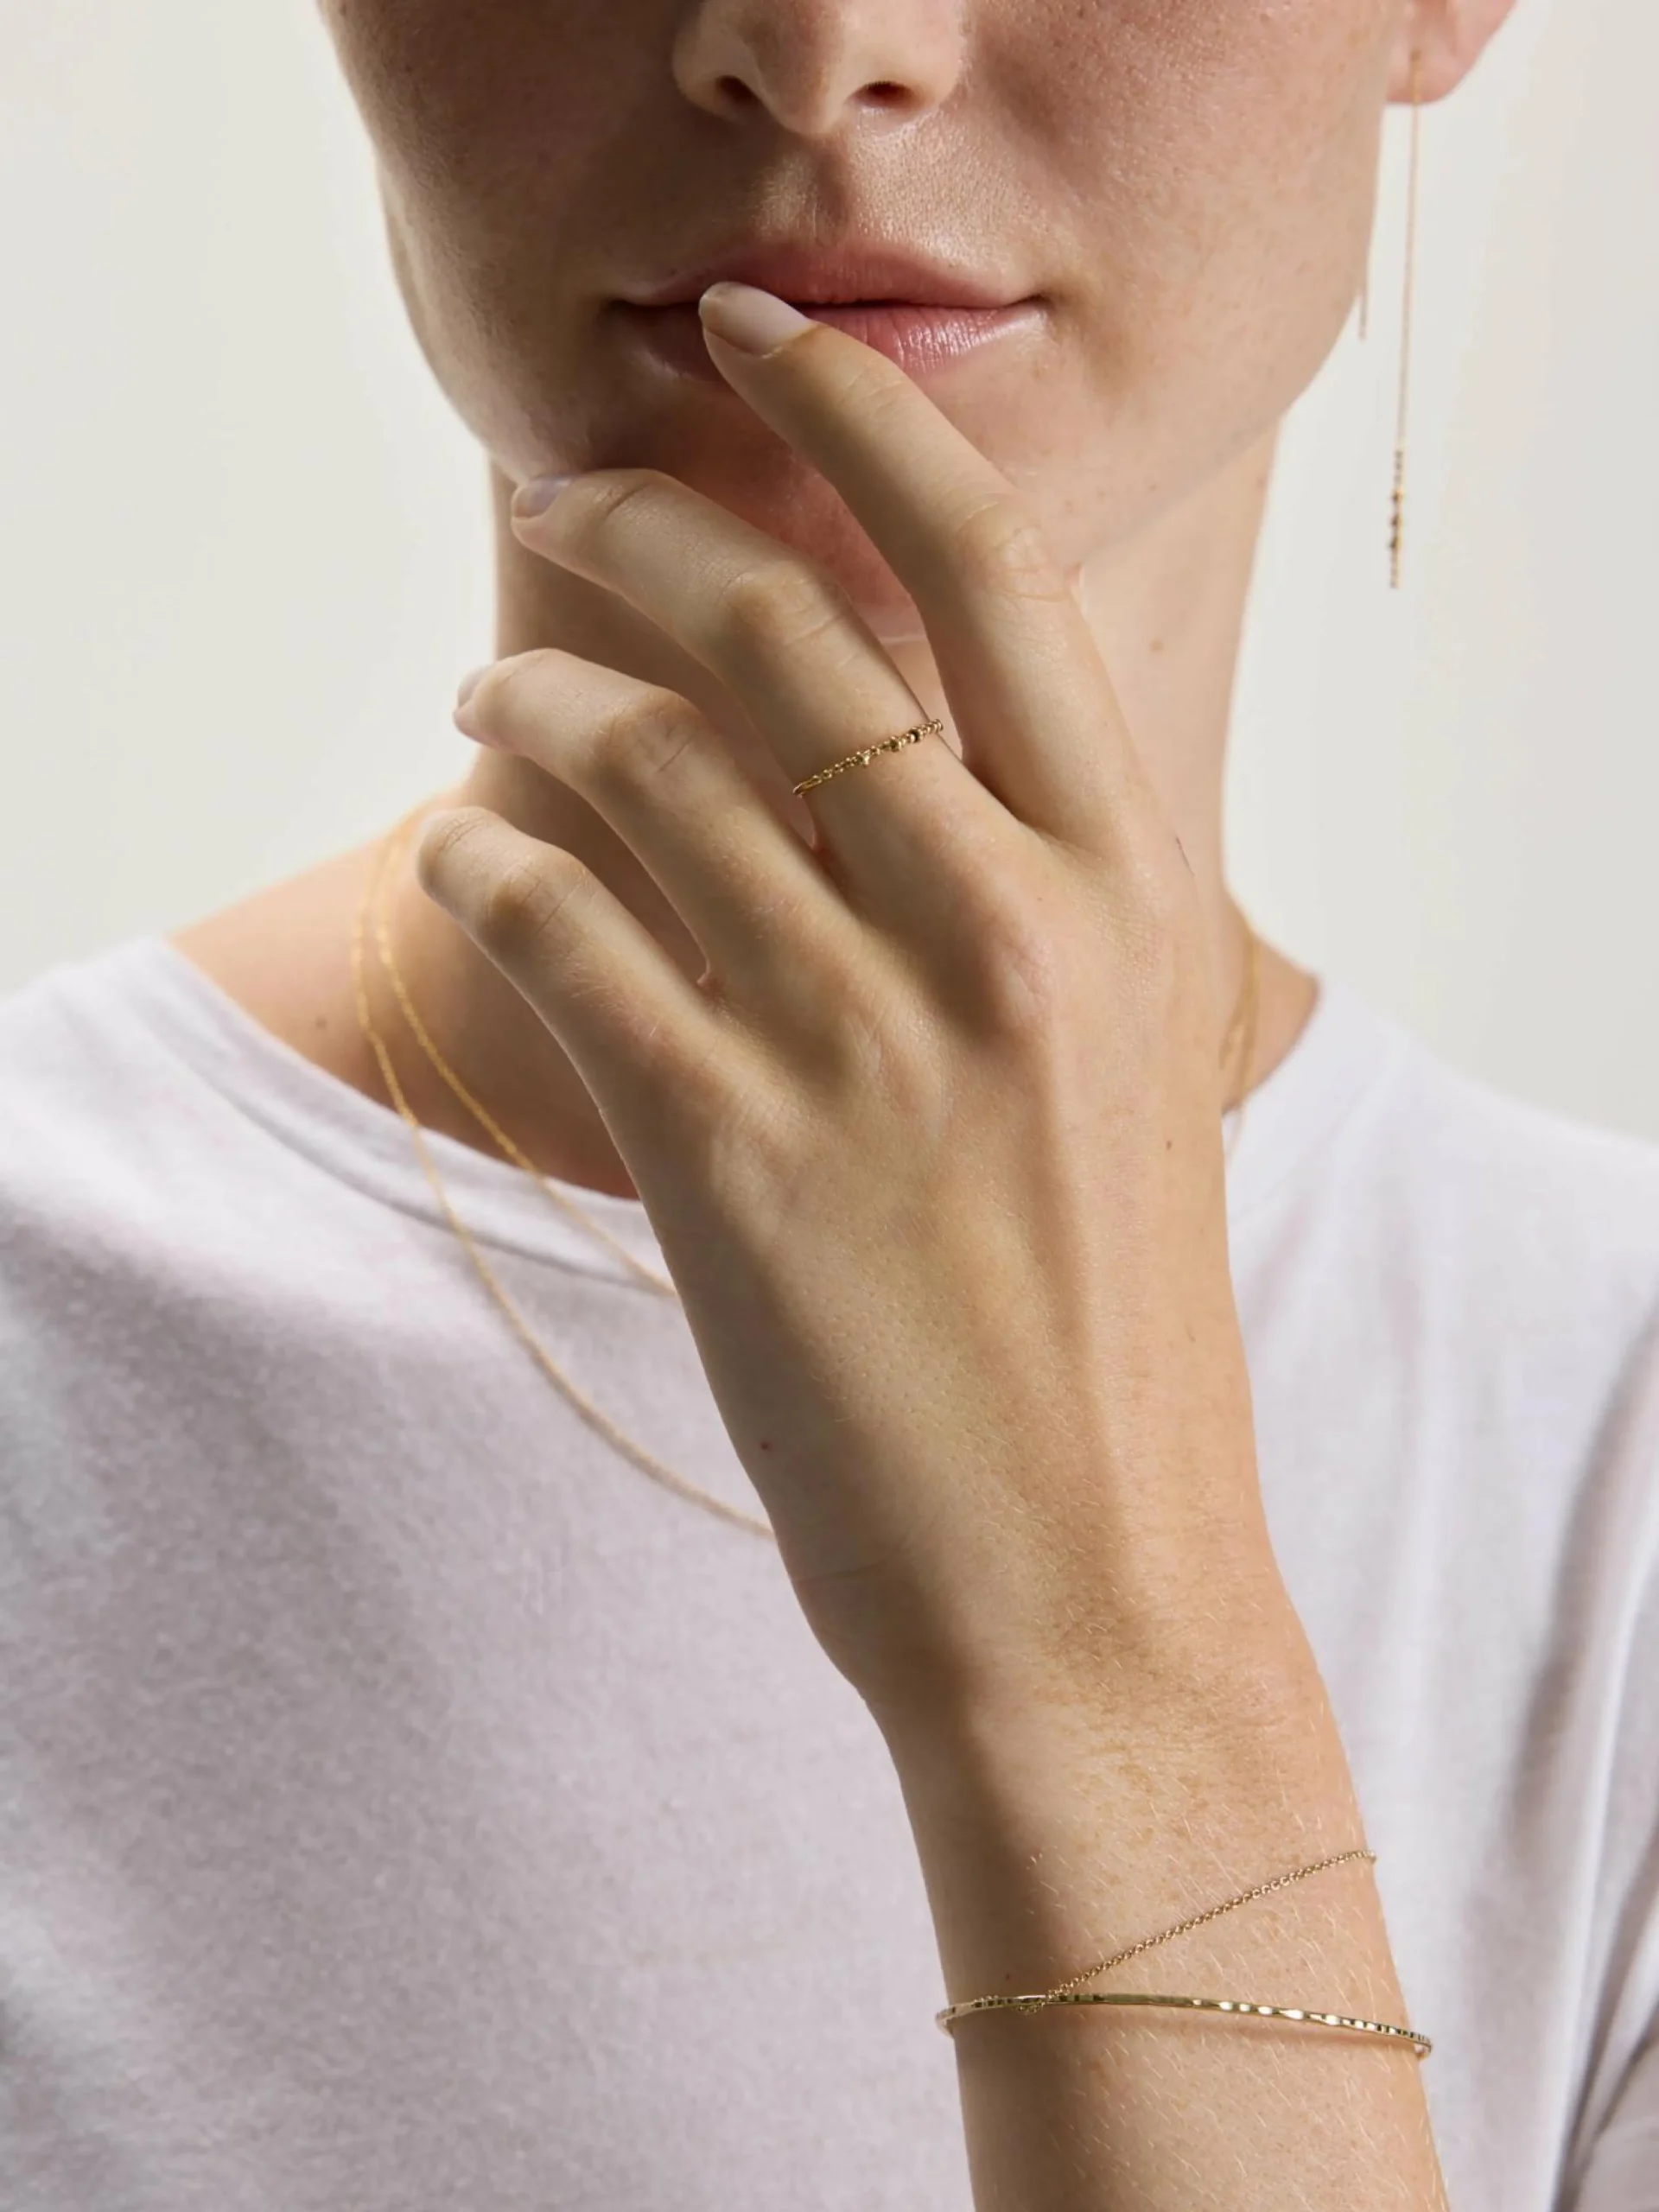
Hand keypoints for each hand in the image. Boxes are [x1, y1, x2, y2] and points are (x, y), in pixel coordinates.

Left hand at [417, 285, 1282, 1732]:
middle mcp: (1003, 931)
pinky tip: (462, 858)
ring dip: (534, 696)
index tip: (769, 345)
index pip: (991, 578)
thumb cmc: (1108, 1332)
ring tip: (490, 694)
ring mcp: (863, 1037)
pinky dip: (483, 862)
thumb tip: (884, 757)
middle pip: (785, 632)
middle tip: (567, 504)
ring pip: (641, 766)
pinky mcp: (729, 1154)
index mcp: (1126, 894)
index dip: (867, 425)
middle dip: (650, 526)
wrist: (1092, 1583)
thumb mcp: (1126, 1073)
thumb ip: (1033, 903)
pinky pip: (559, 927)